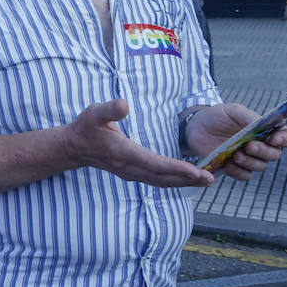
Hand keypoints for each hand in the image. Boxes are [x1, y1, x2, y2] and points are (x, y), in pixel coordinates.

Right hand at [60, 99, 213, 187]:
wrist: (74, 147)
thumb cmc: (86, 127)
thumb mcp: (94, 113)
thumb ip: (110, 109)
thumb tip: (124, 104)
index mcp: (123, 153)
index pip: (154, 164)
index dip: (176, 168)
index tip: (196, 172)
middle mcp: (129, 167)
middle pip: (163, 177)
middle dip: (188, 179)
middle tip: (211, 179)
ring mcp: (131, 173)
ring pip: (162, 182)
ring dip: (184, 183)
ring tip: (206, 181)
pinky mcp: (133, 174)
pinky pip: (157, 181)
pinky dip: (174, 181)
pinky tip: (187, 179)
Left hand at [186, 103, 286, 181]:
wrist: (196, 126)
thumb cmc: (218, 116)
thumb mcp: (233, 110)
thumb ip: (249, 116)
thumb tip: (263, 123)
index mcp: (268, 130)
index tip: (274, 138)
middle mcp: (263, 145)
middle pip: (276, 155)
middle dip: (264, 151)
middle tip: (249, 146)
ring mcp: (250, 158)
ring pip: (261, 166)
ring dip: (250, 162)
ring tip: (235, 154)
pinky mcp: (236, 167)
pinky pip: (245, 176)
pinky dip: (238, 172)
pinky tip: (229, 164)